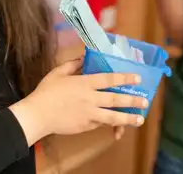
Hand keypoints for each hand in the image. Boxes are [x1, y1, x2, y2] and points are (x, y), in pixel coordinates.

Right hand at [9, 58, 146, 144]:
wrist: (38, 115)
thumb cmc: (46, 92)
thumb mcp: (58, 72)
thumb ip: (73, 64)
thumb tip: (83, 55)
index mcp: (84, 83)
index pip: (109, 79)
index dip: (124, 77)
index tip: (137, 78)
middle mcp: (90, 99)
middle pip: (115, 99)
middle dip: (132, 100)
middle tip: (145, 101)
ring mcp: (89, 114)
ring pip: (112, 116)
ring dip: (128, 118)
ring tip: (139, 119)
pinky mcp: (85, 126)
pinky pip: (101, 124)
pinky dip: (109, 124)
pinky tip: (118, 126)